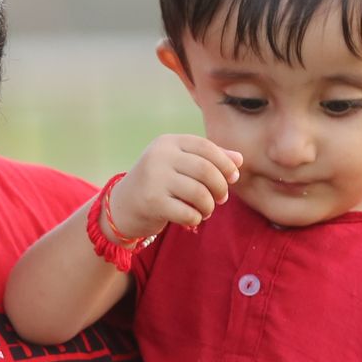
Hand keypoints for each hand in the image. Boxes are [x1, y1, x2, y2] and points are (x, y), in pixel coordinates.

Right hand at [109, 134, 242, 237]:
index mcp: (168, 142)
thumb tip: (239, 159)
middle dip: (220, 187)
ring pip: (199, 193)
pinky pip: (188, 212)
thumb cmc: (158, 183)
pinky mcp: (151, 202)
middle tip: (222, 199)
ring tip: (206, 210)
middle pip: (206, 170)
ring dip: (209, 206)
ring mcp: (153, 179)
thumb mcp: (180, 165)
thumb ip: (208, 159)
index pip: (206, 147)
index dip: (225, 163)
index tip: (233, 178)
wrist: (122, 206)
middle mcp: (159, 156)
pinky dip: (196, 218)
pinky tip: (192, 218)